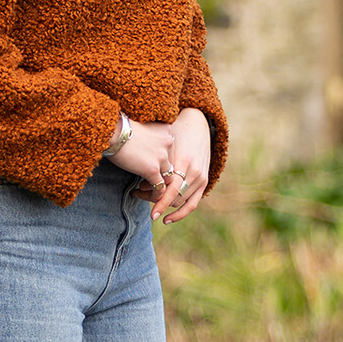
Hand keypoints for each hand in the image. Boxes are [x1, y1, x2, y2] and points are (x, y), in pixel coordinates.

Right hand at [106, 117, 174, 186]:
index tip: (148, 164)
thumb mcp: (141, 128)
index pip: (171, 150)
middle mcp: (169, 143)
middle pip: (171, 164)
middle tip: (147, 179)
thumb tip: (145, 151)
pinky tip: (140, 192)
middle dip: (161, 174)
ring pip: (168, 178)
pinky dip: (154, 194)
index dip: (161, 160)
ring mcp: (162, 157)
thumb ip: (149, 138)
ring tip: (144, 187)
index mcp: (167, 130)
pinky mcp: (153, 169)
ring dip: (159, 185)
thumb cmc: (118, 128)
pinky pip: (159, 187)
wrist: (111, 130)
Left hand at [146, 108, 210, 224]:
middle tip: (137, 194)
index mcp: (184, 162)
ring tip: (148, 199)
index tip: (145, 208)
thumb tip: (144, 186)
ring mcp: (201, 178)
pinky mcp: (204, 181)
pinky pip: (192, 203)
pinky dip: (180, 213)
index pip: (170, 190)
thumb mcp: (164, 144)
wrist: (198, 122)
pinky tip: (167, 219)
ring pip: (180, 201)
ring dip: (164, 204)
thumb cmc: (176, 130)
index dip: (158, 201)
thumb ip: (156, 165)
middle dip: (154, 199)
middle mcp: (194, 172)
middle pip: (173, 197)